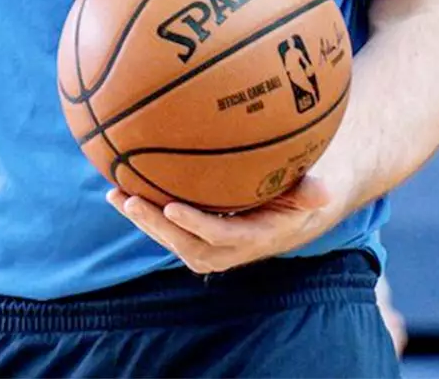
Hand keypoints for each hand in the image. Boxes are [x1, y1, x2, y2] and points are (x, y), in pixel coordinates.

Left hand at [106, 174, 342, 273]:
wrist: (293, 216)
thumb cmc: (300, 196)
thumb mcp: (310, 193)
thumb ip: (311, 192)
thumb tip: (322, 190)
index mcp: (255, 238)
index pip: (220, 235)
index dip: (195, 224)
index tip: (171, 206)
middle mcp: (229, 250)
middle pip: (186, 244)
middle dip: (156, 225)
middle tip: (130, 200)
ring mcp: (211, 247)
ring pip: (172, 240)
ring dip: (143, 221)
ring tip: (116, 195)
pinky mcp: (198, 239)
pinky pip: (168, 230)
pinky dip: (145, 213)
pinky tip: (120, 189)